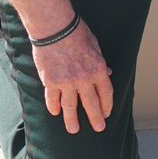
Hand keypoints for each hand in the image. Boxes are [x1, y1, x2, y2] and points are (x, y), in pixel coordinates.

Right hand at [31, 19, 113, 133]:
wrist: (55, 28)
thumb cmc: (77, 33)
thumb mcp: (96, 46)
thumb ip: (100, 63)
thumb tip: (106, 74)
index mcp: (98, 69)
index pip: (106, 93)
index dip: (107, 105)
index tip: (107, 114)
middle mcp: (84, 79)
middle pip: (91, 104)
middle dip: (95, 118)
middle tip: (98, 128)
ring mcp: (66, 82)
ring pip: (70, 106)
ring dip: (72, 119)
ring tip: (73, 130)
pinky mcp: (50, 82)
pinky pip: (52, 99)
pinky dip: (53, 107)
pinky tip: (55, 113)